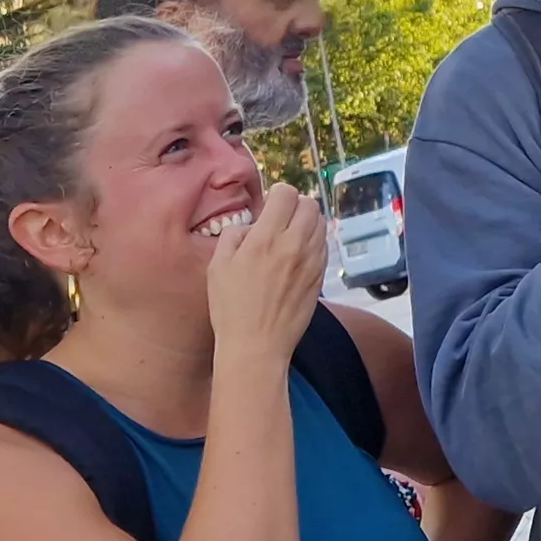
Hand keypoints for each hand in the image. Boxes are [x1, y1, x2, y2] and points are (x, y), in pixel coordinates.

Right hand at [204, 183, 327, 359]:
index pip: (286, 194)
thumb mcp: (217, 266)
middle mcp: (293, 246)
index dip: (277, 195)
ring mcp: (311, 262)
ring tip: (289, 236)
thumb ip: (234, 235)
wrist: (257, 346)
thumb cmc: (231, 308)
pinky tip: (297, 255)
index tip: (268, 207)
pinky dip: (313, 242)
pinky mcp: (320, 277)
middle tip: (281, 218)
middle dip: (295, 205)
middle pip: (310, 204)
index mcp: (265, 239)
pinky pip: (323, 246)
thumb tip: (251, 225)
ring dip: (307, 222)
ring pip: (321, 223)